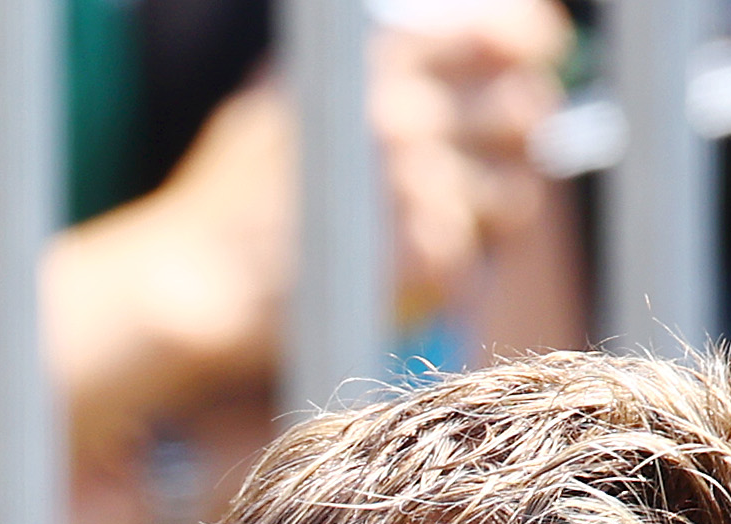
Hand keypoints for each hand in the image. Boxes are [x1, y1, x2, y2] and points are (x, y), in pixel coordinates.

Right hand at [108, 5, 566, 384]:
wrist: (198, 281)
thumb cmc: (238, 195)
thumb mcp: (294, 98)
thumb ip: (374, 72)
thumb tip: (466, 52)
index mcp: (377, 65)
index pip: (505, 35)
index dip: (532, 49)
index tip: (532, 67)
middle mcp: (405, 115)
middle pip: (525, 115)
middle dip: (517, 143)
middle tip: (486, 165)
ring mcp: (417, 188)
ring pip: (517, 196)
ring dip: (493, 215)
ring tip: (439, 225)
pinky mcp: (423, 259)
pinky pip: (479, 260)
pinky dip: (453, 271)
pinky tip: (407, 270)